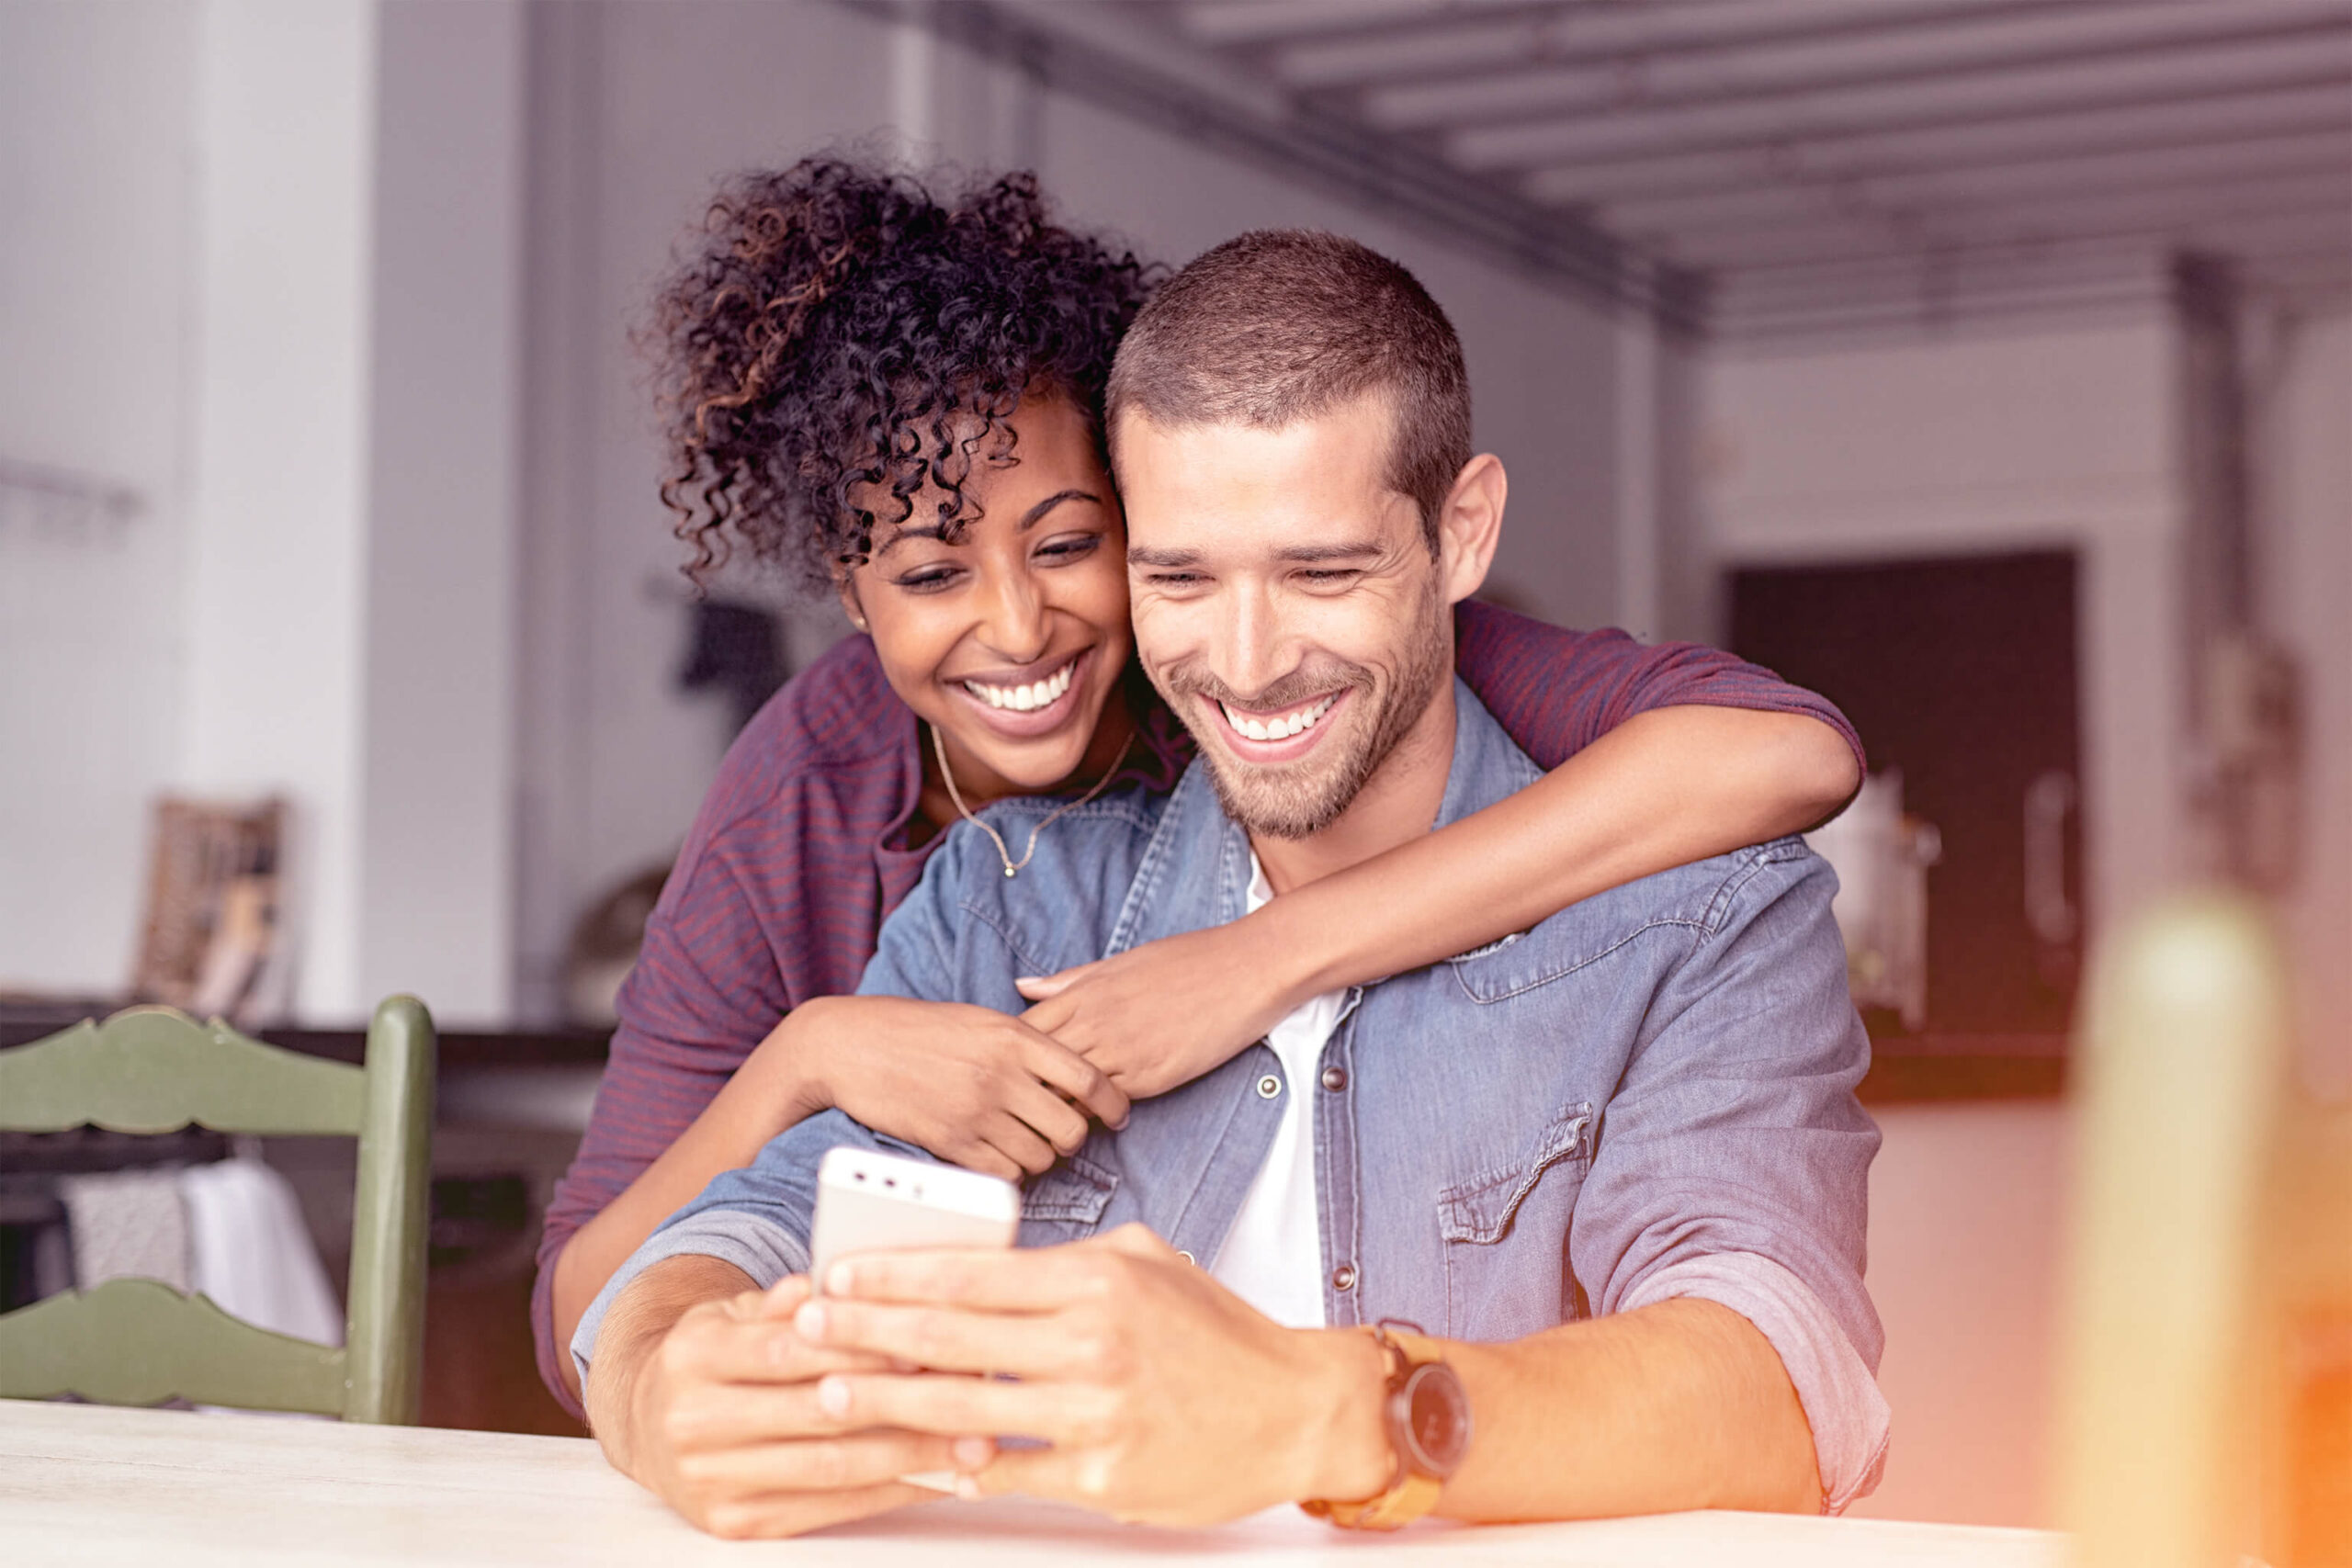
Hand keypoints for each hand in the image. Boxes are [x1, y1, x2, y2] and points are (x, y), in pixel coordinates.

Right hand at [611, 1272, 987, 1538]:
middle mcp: (692, 1421)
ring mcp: (709, 1479)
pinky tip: (934, 1478)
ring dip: (909, 1457)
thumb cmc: (716, 1358)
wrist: (645, 1425)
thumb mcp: (736, 1313)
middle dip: (902, 1404)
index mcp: (694, 1354)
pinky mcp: (731, 1523)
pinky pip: (825, 1509)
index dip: (862, 1347)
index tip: (929, 1342)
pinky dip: (886, 1493)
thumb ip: (787, 1300)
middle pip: (816, 1413)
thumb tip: (837, 1284)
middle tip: (972, 1395)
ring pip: (829, 1468)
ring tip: (973, 1445)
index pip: (789, 1350)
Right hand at [780, 996, 1129, 1180]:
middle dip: (1074, 1136)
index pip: (1090, 1077)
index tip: (1118, 1113)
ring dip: (1041, 1157)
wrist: (852, 1046)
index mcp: (1015, 1037)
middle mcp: (1002, 1075)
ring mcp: (976, 1111)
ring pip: (1042, 1156)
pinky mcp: (951, 1143)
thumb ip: (1026, 1044)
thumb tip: (1072, 1074)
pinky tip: (999, 1157)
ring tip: (1025, 1143)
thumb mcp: (980, 1020)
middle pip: (1073, 1127)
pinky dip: (1011, 1172)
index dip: (1114, 1102)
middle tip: (1060, 1132)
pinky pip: (1005, 1174)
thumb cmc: (918, 1030)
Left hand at [788, 1224, 1392, 1526]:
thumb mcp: (1146, 1262)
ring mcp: (1096, 1415)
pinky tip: (906, 1458)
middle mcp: (1092, 1343)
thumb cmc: (1216, 1331)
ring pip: (964, 1408)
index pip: (970, 1273)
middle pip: (949, 1337)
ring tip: (831, 1391)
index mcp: (1096, 1280)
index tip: (838, 1275)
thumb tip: (984, 1260)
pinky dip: (950, 1466)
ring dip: (886, 1401)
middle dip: (864, 1331)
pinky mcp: (1103, 1478)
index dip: (893, 1275)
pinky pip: (1007, 1473)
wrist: (1295, 1409)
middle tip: (804, 1327)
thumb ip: (1065, 1260)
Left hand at [1014, 921, 1301, 1099]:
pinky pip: (1104, 1105)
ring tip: (1043, 1124)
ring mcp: (1121, 1052)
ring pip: (1064, 1092)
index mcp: (1084, 992)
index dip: (1009, 1055)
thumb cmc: (1187, 961)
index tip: (1005, 1070)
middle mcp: (1095, 1023)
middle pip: (1034, 1067)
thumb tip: (1023, 987)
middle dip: (1020, 1089)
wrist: (1246, 969)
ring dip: (1052, 1109)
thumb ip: (1070, 980)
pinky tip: (1088, 1121)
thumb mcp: (1121, 962)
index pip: (1023, 1032)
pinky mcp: (1150, 1076)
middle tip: (1013, 1108)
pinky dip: (1090, 1115)